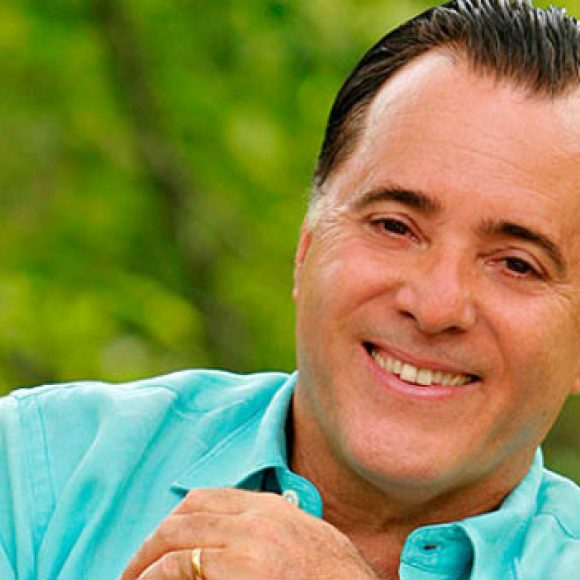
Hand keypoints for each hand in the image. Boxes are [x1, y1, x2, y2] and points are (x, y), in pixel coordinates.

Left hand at [121, 487, 378, 578]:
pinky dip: (155, 574)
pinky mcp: (239, 569)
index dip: (176, 518)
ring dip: (146, 558)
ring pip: (178, 534)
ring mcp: (247, 541)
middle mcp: (256, 516)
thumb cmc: (335, 579)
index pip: (207, 498)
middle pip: (187, 513)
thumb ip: (274, 529)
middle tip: (136, 565)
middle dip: (156, 537)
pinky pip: (180, 565)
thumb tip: (242, 538)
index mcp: (271, 507)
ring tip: (131, 578)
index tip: (162, 540)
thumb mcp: (307, 541)